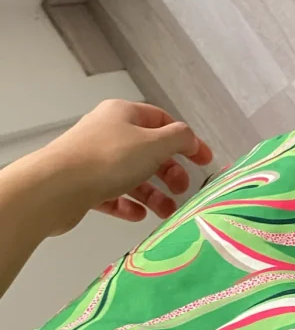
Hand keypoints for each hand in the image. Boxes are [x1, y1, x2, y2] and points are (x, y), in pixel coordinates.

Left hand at [32, 99, 212, 234]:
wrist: (55, 187)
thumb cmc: (109, 159)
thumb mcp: (154, 144)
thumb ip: (179, 139)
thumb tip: (189, 139)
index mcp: (123, 114)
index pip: (163, 122)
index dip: (187, 141)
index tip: (204, 161)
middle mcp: (108, 133)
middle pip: (149, 151)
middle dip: (169, 172)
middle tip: (182, 189)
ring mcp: (94, 159)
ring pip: (132, 176)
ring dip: (153, 194)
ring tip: (166, 212)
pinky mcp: (83, 186)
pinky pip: (113, 194)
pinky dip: (128, 204)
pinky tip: (138, 215)